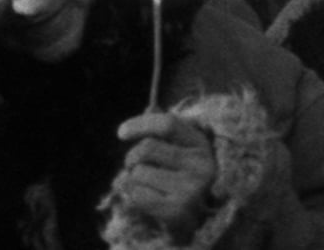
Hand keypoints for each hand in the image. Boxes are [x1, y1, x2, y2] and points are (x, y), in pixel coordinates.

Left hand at [114, 112, 216, 238]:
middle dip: (132, 157)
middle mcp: (201, 165)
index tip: (121, 132)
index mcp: (201, 144)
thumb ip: (164, 128)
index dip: (140, 124)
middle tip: (135, 165)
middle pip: (146, 149)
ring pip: (138, 173)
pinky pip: (136, 195)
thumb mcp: (180, 147)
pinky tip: (145, 196)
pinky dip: (132, 194)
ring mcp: (191, 190)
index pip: (168, 124)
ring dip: (133, 178)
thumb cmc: (182, 173)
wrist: (198, 216)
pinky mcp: (177, 210)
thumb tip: (150, 107)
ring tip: (147, 183)